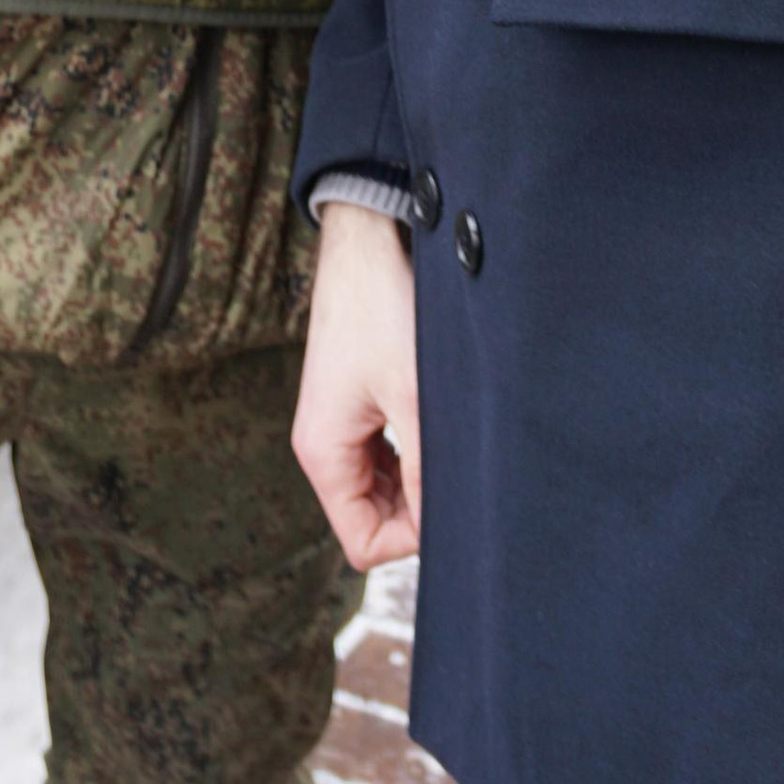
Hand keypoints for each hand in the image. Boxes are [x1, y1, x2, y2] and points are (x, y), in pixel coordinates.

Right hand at [293, 199, 421, 567]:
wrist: (367, 241)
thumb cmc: (382, 308)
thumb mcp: (413, 394)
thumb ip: (426, 469)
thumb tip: (447, 525)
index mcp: (323, 454)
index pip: (362, 542)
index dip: (411, 539)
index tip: (450, 501)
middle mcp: (323, 446)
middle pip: (371, 518)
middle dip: (417, 509)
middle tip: (460, 468)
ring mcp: (338, 426)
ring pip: (381, 488)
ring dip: (417, 478)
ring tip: (450, 438)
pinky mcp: (354, 405)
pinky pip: (383, 456)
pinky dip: (412, 453)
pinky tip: (438, 422)